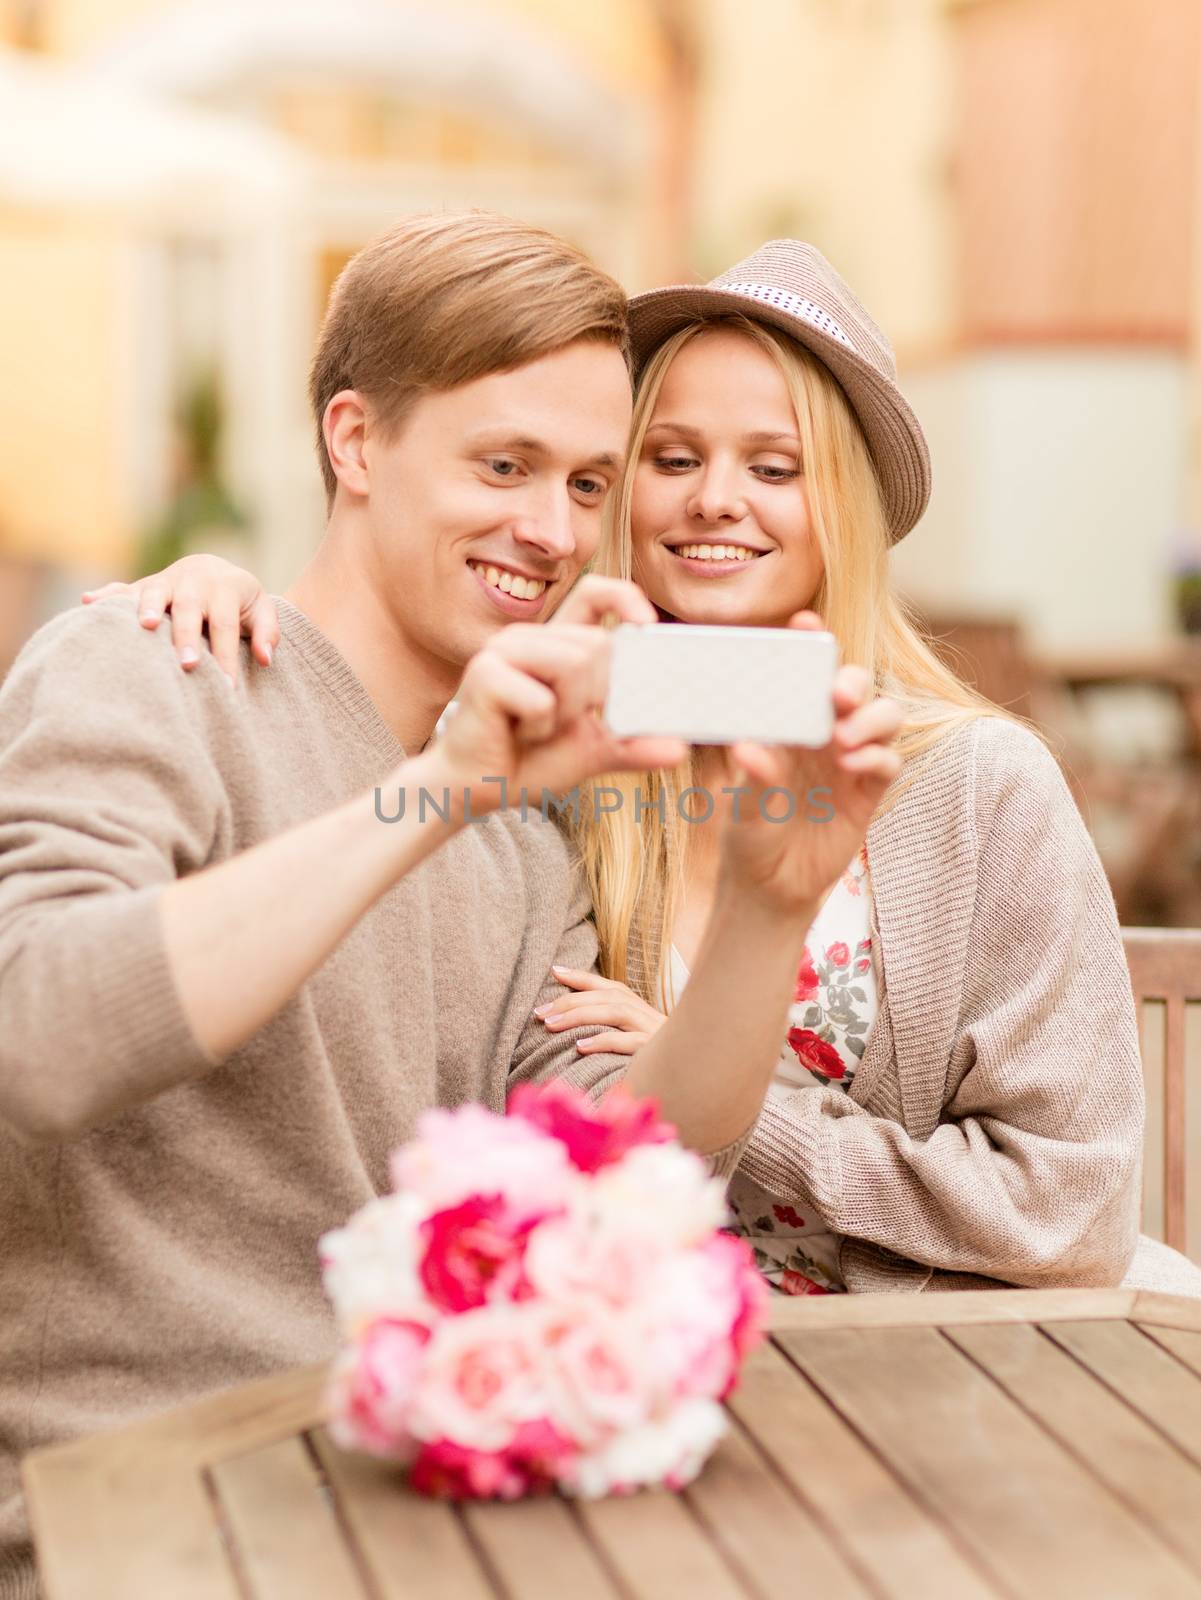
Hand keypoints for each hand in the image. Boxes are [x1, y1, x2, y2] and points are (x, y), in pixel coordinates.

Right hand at [82, 555, 279, 687]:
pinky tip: (89, 603)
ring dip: (147, 607)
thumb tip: (264, 659)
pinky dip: (107, 595)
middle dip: (186, 637)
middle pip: (190, 609)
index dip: (226, 656)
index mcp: (224, 588)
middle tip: (187, 664)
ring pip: (155, 591)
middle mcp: (194, 581)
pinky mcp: (146, 585)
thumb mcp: (262, 610)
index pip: (225, 626)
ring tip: (143, 626)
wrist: (215, 570)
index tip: (227, 687)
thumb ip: (267, 632)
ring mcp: (167, 581)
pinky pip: (125, 588)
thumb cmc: (240, 601)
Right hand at [424, 576, 685, 818]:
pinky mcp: (484, 674)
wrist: (477, 789)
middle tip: (567, 722)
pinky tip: (517, 734)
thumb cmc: (530, 760)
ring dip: (569, 712)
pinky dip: (540, 729)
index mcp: (555, 643)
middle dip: (597, 695)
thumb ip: (633, 743)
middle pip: (597, 644)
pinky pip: (542, 699)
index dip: (625, 597)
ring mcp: (502, 651)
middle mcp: (528, 637)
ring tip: (540, 728)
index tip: (646, 625)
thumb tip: (680, 748)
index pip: (594, 592)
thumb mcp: (593, 750)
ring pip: (574, 664)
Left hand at [534, 966, 666, 1055]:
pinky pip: (628, 1043)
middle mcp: (646, 1013)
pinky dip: (603, 1041)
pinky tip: (580, 1046)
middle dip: (569, 1000)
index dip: (582, 977)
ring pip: (614, 1012)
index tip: (555, 970)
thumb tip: (576, 1028)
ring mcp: (653, 1031)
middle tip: (539, 1012)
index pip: (608, 986)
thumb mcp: (636, 1039)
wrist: (702, 1073)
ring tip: (550, 1024)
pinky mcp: (657, 1051)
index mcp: (640, 1008)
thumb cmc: (662, 1060)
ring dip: (579, 1016)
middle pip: (606, 996)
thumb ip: (613, 1028)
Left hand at [718, 611, 903, 916]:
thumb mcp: (742, 808)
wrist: (770, 887)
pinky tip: (854, 765)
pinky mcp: (869, 791)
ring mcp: (851, 759)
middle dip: (853, 681)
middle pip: (855, 686)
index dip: (809, 642)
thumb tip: (750, 749)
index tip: (804, 622)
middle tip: (838, 695)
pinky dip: (877, 756)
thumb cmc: (749, 835)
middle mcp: (824, 733)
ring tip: (843, 740)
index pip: (803, 673)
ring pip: (884, 716)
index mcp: (789, 722)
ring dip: (871, 718)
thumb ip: (752, 780)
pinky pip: (889, 761)